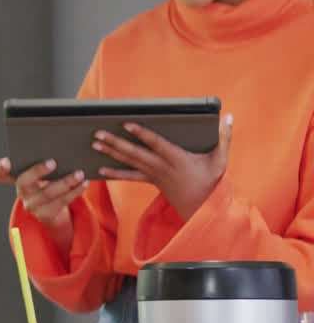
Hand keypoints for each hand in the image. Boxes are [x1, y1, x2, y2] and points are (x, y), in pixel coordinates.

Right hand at [0, 157, 85, 252]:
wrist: (52, 210)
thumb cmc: (47, 183)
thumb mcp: (41, 175)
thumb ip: (41, 163)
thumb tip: (60, 147)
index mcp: (16, 178)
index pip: (0, 175)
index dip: (0, 169)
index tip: (6, 161)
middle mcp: (21, 192)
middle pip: (23, 182)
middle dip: (37, 171)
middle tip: (52, 162)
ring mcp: (32, 205)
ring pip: (47, 193)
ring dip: (65, 182)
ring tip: (79, 173)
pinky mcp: (46, 214)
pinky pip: (61, 202)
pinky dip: (75, 191)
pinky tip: (84, 183)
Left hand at [92, 114, 232, 219]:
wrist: (202, 206)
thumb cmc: (211, 180)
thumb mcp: (221, 159)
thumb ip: (225, 137)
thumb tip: (229, 116)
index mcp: (176, 158)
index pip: (156, 143)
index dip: (141, 133)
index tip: (127, 124)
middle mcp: (161, 166)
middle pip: (134, 152)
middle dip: (115, 142)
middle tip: (98, 133)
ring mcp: (153, 174)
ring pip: (129, 162)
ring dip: (110, 153)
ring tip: (94, 144)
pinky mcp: (150, 180)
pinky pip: (129, 176)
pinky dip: (114, 173)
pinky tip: (100, 169)